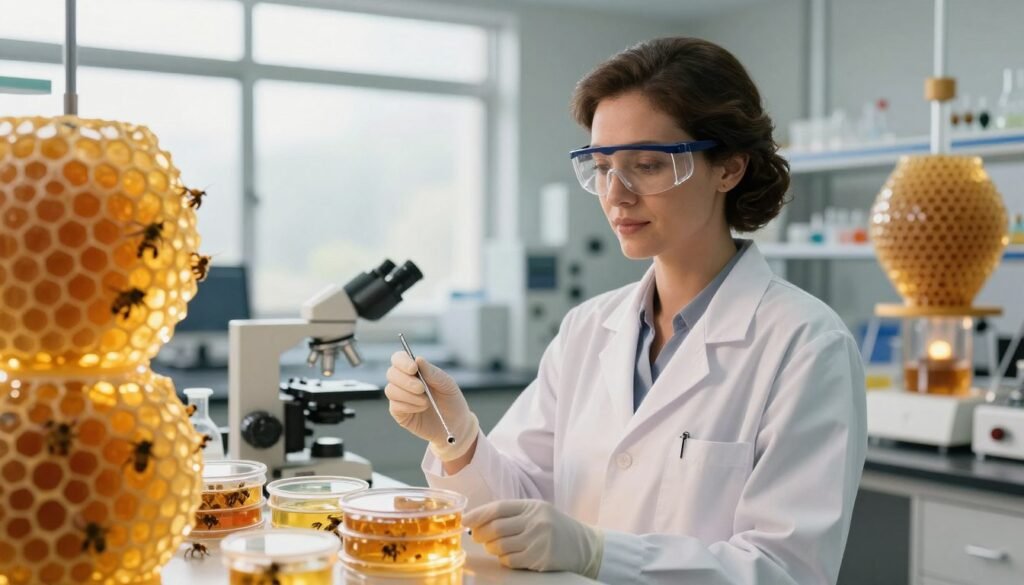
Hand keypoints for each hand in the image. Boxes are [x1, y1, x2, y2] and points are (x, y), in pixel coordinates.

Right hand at [385, 352, 478, 460]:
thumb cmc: (452, 401)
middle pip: (391, 373)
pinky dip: (409, 406)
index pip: (399, 359)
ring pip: (391, 390)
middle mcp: (404, 382)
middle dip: (406, 381)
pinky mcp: (399, 413)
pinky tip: (421, 408)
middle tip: (422, 388)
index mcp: (415, 370)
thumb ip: (433, 373)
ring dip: (409, 395)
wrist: (456, 426)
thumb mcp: (448, 385)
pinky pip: (395, 405)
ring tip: (426, 402)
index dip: (402, 361)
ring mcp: (400, 397)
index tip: (414, 368)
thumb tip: (418, 359)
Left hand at [464, 500, 603, 577]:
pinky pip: (510, 560)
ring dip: (492, 548)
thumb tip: (479, 521)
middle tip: (478, 537)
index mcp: (533, 506)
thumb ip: (513, 514)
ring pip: (501, 546)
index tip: (465, 520)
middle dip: (481, 534)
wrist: (584, 546)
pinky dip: (504, 559)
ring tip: (494, 546)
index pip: (499, 508)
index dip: (479, 514)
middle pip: (496, 528)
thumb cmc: (555, 528)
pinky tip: (508, 556)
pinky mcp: (540, 558)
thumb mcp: (538, 512)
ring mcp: (539, 541)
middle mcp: (536, 521)